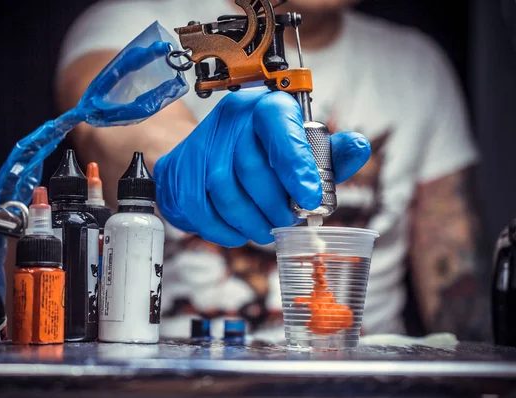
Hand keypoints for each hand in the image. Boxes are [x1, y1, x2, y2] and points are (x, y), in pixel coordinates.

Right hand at [154, 90, 370, 246]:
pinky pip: (201, 209)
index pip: (277, 123)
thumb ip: (329, 155)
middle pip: (250, 166)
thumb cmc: (257, 156)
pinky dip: (224, 229)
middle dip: (273, 204)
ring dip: (250, 220)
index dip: (295, 164)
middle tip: (287, 221)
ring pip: (224, 190)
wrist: (200, 158)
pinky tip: (239, 231)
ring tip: (266, 229)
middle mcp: (230, 119)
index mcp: (264, 107)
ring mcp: (201, 145)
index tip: (309, 200)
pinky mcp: (180, 173)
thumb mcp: (299, 151)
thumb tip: (359, 147)